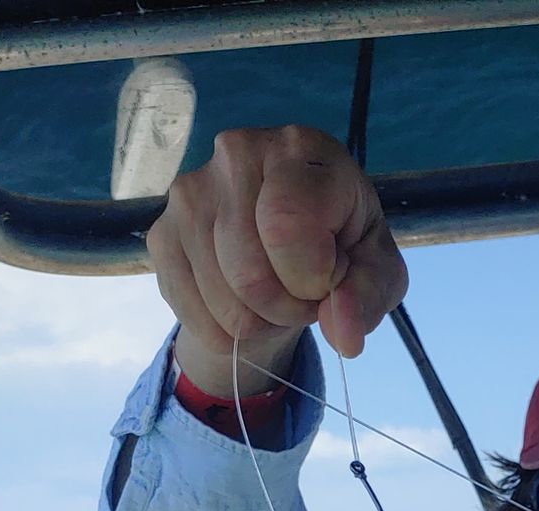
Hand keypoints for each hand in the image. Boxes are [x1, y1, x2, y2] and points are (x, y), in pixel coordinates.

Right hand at [148, 125, 407, 393]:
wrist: (289, 245)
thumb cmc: (341, 245)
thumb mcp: (377, 268)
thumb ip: (368, 296)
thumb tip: (343, 334)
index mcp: (300, 149)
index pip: (285, 226)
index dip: (312, 276)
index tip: (329, 275)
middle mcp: (236, 153)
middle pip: (250, 275)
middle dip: (288, 308)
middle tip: (304, 294)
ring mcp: (191, 191)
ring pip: (224, 302)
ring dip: (260, 322)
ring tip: (277, 294)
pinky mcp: (162, 232)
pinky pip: (193, 313)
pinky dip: (227, 332)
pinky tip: (243, 305)